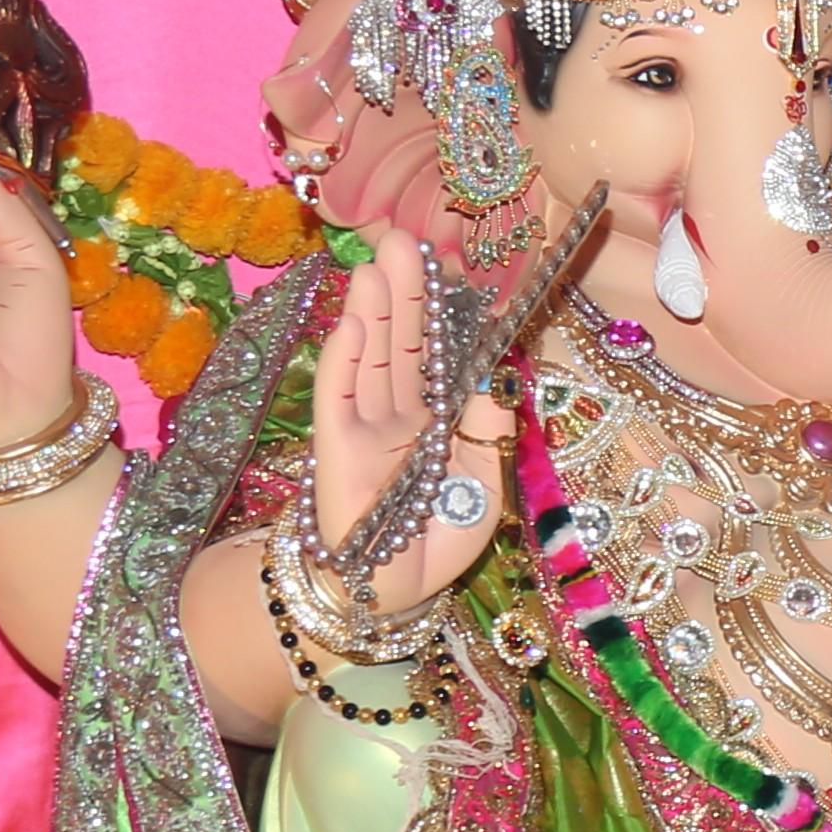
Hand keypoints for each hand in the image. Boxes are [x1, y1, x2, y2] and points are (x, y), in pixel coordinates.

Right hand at [308, 243, 517, 618]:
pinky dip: (346, 356)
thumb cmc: (442, 538)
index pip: (440, 354)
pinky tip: (352, 320)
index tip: (451, 267)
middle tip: (404, 241)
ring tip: (377, 264)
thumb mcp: (484, 478)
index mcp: (439, 419)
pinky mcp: (335, 444)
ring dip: (374, 311)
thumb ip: (487, 424)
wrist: (400, 590)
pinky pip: (340, 393)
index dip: (442, 312)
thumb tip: (495, 370)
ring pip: (372, 358)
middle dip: (404, 294)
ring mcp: (366, 425)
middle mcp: (401, 414)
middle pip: (404, 344)